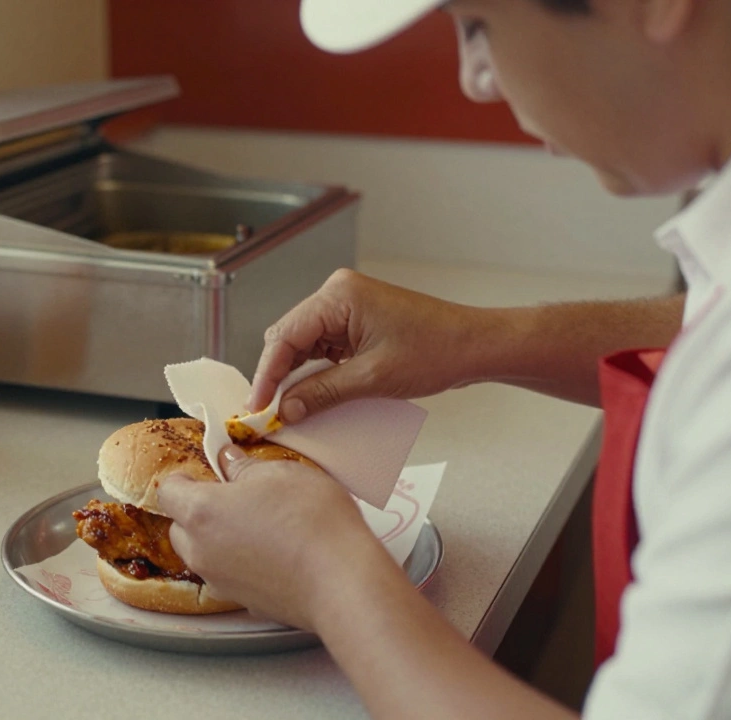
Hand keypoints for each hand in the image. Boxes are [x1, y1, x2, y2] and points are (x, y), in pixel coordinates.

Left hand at [157, 444, 386, 629]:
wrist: (341, 582)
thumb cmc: (311, 521)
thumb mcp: (280, 473)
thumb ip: (244, 467)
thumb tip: (229, 462)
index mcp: (201, 512)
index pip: (168, 492)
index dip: (183, 479)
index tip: (204, 473)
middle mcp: (201, 551)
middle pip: (181, 527)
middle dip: (199, 512)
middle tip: (235, 498)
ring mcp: (221, 582)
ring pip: (204, 555)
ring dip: (218, 540)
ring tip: (258, 525)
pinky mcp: (246, 603)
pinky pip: (231, 577)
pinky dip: (242, 564)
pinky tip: (274, 553)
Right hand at [248, 269, 491, 421]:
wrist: (474, 346)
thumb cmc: (434, 352)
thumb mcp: (372, 379)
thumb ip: (323, 393)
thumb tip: (285, 411)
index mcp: (338, 296)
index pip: (285, 336)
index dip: (267, 374)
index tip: (256, 407)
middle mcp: (337, 294)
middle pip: (289, 338)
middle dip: (277, 376)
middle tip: (267, 414)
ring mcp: (346, 306)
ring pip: (303, 345)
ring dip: (295, 376)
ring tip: (287, 410)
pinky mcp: (355, 321)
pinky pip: (322, 347)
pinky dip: (314, 372)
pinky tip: (310, 396)